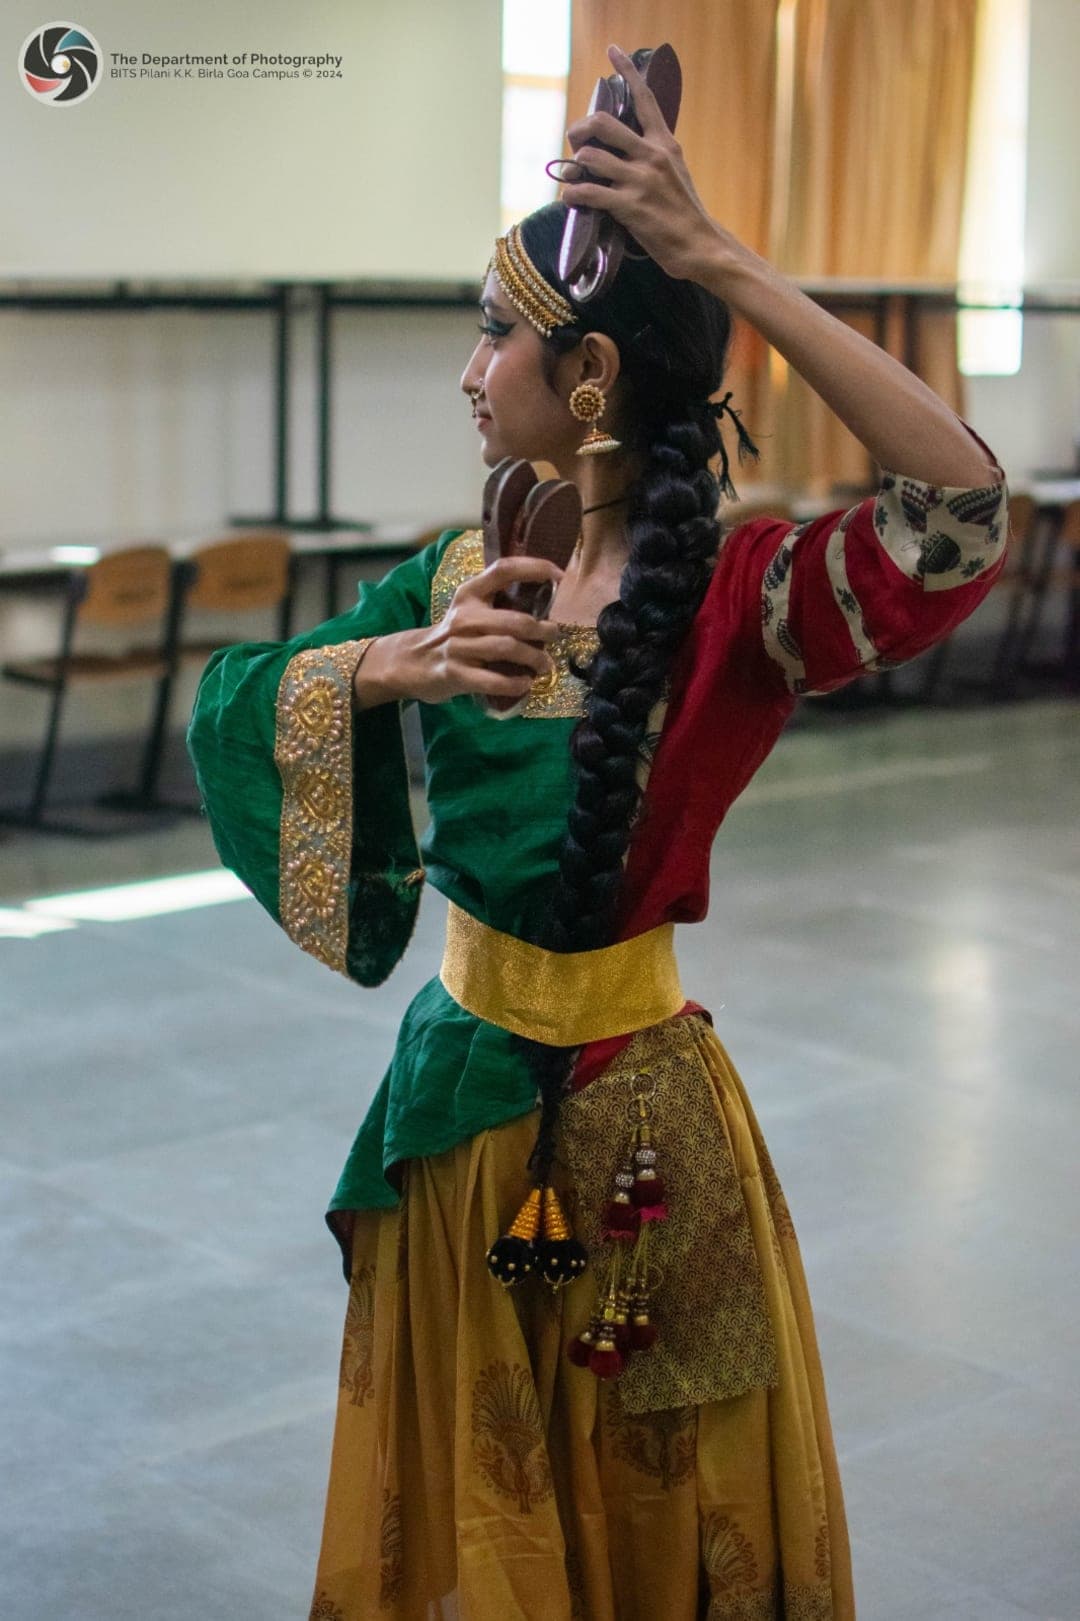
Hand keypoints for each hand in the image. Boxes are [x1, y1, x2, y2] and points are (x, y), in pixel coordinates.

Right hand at [387, 555, 563, 705]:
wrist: (412, 662)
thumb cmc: (454, 636)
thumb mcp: (469, 610)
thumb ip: (499, 604)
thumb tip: (549, 603)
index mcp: (469, 594)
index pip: (503, 570)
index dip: (534, 568)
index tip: (560, 577)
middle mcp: (464, 617)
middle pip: (515, 620)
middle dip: (543, 630)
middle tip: (555, 636)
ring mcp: (458, 646)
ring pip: (507, 648)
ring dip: (534, 658)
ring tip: (546, 665)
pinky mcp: (455, 673)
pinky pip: (493, 680)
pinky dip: (514, 684)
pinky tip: (525, 684)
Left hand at [561, 45, 725, 284]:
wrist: (700, 245)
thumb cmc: (683, 213)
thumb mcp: (674, 172)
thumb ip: (652, 155)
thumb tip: (625, 148)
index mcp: (664, 143)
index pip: (644, 97)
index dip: (626, 71)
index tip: (613, 51)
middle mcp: (652, 155)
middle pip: (603, 123)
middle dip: (580, 130)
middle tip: (575, 142)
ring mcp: (640, 181)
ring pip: (590, 158)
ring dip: (574, 167)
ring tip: (572, 177)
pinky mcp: (630, 207)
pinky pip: (588, 193)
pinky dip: (572, 195)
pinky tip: (569, 199)